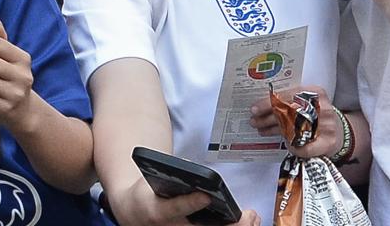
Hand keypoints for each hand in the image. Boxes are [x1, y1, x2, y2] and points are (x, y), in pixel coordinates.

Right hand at [106, 175, 261, 225]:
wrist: (137, 217)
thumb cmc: (148, 197)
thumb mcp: (150, 180)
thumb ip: (170, 174)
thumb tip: (191, 169)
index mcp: (158, 212)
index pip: (176, 209)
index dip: (191, 204)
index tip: (205, 196)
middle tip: (248, 215)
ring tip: (252, 217)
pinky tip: (246, 222)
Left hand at [249, 87, 344, 160]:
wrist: (341, 131)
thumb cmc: (317, 114)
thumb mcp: (307, 100)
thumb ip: (289, 99)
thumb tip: (261, 104)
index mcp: (315, 93)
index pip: (287, 95)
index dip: (268, 103)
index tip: (254, 109)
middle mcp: (322, 108)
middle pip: (288, 113)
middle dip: (267, 118)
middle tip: (254, 121)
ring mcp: (327, 126)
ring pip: (294, 129)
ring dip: (273, 131)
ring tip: (261, 130)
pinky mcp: (328, 143)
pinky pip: (306, 148)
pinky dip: (294, 147)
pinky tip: (286, 144)